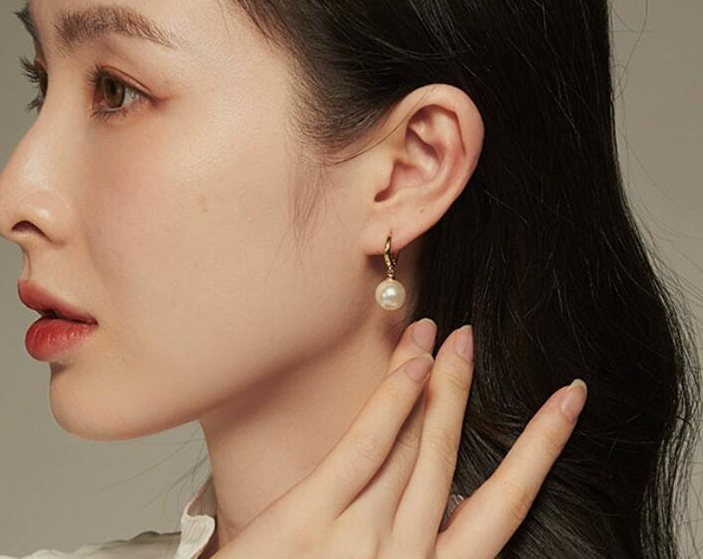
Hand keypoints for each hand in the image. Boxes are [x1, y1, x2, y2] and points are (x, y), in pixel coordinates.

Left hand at [212, 319, 586, 558]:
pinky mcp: (309, 519)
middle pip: (451, 458)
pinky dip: (394, 403)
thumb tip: (456, 499)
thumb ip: (418, 547)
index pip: (504, 506)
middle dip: (466, 394)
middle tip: (475, 338)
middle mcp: (408, 556)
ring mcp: (360, 538)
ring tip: (450, 337)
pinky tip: (412, 364)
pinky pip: (365, 449)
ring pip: (416, 445)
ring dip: (436, 385)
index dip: (539, 450)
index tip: (565, 402)